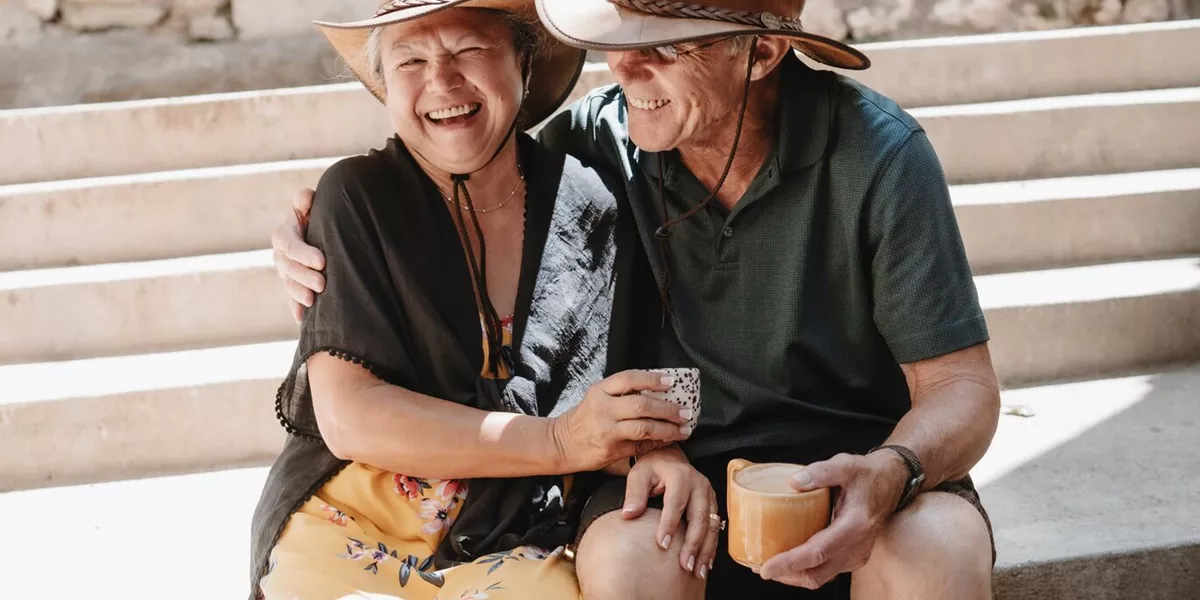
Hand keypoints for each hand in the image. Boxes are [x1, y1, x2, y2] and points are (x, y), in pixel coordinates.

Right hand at [271, 188, 326, 322]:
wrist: (323, 232)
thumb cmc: (318, 215)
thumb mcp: (311, 205)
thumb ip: (305, 200)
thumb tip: (305, 198)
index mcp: (285, 234)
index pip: (290, 245)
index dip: (303, 254)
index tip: (321, 261)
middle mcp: (282, 255)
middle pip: (288, 268)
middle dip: (304, 277)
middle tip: (322, 284)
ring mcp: (286, 272)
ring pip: (289, 285)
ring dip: (299, 294)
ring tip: (313, 301)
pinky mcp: (294, 286)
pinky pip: (293, 300)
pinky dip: (297, 310)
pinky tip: (302, 319)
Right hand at [550, 371, 692, 472]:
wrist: (560, 444)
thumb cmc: (584, 418)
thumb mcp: (597, 398)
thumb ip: (621, 393)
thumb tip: (658, 391)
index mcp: (600, 391)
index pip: (629, 379)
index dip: (652, 379)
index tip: (670, 382)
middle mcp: (603, 408)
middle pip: (642, 405)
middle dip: (668, 409)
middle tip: (685, 412)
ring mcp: (606, 430)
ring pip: (644, 428)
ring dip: (668, 429)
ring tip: (683, 429)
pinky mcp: (610, 450)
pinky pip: (640, 445)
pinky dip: (658, 442)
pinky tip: (669, 440)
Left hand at [623, 445, 719, 579]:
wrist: (669, 458)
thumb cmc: (652, 467)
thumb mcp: (639, 475)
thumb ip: (634, 494)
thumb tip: (629, 514)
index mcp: (680, 476)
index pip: (676, 503)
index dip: (669, 524)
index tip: (662, 544)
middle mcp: (699, 485)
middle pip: (699, 517)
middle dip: (693, 544)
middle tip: (684, 565)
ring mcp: (709, 495)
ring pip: (711, 525)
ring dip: (705, 550)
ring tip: (698, 572)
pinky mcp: (712, 504)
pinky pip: (715, 528)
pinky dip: (711, 547)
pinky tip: (705, 563)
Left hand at [757, 451, 907, 588]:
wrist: (891, 482)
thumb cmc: (868, 474)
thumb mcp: (846, 465)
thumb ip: (821, 471)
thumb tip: (794, 482)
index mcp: (855, 526)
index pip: (817, 552)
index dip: (789, 563)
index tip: (767, 568)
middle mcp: (857, 547)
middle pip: (816, 573)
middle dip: (787, 575)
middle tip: (760, 567)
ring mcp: (856, 555)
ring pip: (821, 576)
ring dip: (795, 575)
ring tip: (771, 565)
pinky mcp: (853, 556)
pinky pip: (826, 570)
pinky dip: (806, 569)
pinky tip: (790, 558)